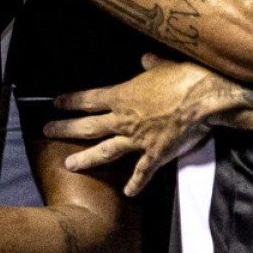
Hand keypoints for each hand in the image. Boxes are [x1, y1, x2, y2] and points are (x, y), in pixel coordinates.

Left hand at [45, 54, 243, 196]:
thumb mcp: (164, 65)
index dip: (70, 101)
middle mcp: (124, 118)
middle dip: (65, 129)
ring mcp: (137, 138)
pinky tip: (128, 194)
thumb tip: (145, 58)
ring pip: (104, 151)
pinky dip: (135, 184)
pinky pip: (141, 172)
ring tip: (70, 165)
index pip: (89, 99)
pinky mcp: (154, 154)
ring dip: (86, 158)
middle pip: (87, 125)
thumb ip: (152, 64)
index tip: (55, 103)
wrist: (204, 98)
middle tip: (47, 132)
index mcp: (123, 95)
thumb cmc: (185, 77)